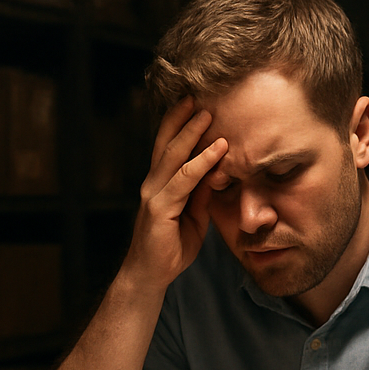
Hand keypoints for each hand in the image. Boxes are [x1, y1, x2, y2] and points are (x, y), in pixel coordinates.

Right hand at [124, 97, 227, 292]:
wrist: (150, 276)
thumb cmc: (171, 246)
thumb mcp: (194, 215)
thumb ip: (202, 193)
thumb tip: (218, 171)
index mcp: (159, 184)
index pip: (167, 146)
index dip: (179, 123)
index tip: (194, 102)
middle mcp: (152, 184)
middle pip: (166, 142)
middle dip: (182, 117)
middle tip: (199, 92)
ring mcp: (153, 195)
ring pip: (173, 156)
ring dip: (192, 132)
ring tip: (208, 113)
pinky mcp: (159, 209)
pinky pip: (184, 180)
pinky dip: (202, 162)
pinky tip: (218, 150)